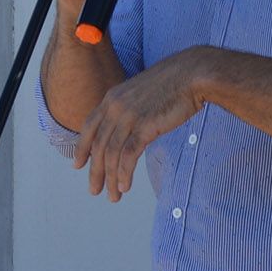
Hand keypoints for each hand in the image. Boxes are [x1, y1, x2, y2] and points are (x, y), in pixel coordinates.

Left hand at [74, 48, 210, 200]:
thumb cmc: (174, 84)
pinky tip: (125, 186)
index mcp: (112, 97)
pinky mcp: (145, 125)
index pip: (89, 126)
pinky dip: (124, 173)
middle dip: (95, 171)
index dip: (82, 148)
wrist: (193, 74)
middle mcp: (115, 107)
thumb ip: (130, 109)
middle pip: (98, 145)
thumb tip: (129, 129)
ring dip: (111, 178)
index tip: (77, 165)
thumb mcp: (142, 93)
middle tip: (94, 190)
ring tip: (113, 196)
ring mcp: (128, 116)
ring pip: (111, 154)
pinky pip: (128, 155)